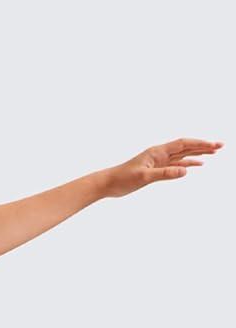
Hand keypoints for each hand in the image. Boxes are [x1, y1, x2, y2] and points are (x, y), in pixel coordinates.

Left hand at [102, 138, 222, 197]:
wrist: (108, 183)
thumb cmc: (122, 179)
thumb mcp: (144, 177)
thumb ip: (165, 174)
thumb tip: (186, 171)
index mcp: (157, 151)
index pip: (183, 144)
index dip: (199, 144)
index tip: (213, 145)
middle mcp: (160, 154)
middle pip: (186, 147)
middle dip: (203, 146)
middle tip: (221, 145)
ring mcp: (159, 161)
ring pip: (183, 155)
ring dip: (198, 153)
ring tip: (214, 152)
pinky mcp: (156, 170)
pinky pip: (176, 165)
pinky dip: (188, 164)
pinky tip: (197, 165)